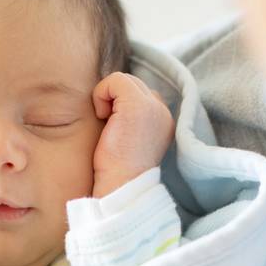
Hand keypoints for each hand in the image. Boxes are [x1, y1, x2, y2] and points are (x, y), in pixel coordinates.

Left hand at [90, 72, 174, 196]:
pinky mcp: (138, 104)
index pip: (142, 94)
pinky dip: (101, 94)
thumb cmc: (117, 170)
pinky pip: (115, 80)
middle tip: (106, 125)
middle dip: (113, 99)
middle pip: (133, 84)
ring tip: (105, 122)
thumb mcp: (128, 140)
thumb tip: (110, 102)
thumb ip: (128, 119)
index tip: (112, 127)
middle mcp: (163, 111)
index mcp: (164, 121)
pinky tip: (102, 117)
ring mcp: (153, 106)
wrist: (121, 186)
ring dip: (107, 96)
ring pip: (124, 80)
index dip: (120, 104)